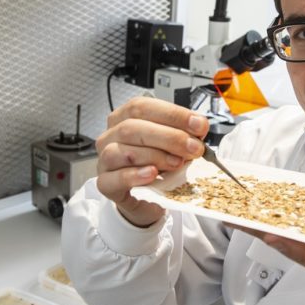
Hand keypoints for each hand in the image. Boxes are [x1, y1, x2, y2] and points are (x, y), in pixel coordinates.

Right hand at [96, 97, 208, 226]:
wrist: (147, 198)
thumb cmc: (157, 166)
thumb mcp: (173, 146)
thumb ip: (183, 134)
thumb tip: (199, 127)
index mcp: (125, 117)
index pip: (143, 106)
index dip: (172, 114)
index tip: (198, 125)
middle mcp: (111, 135)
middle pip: (132, 127)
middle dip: (169, 136)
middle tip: (194, 148)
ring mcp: (104, 160)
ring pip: (122, 151)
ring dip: (155, 155)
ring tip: (177, 163)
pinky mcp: (105, 184)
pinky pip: (115, 178)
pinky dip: (135, 175)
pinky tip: (152, 174)